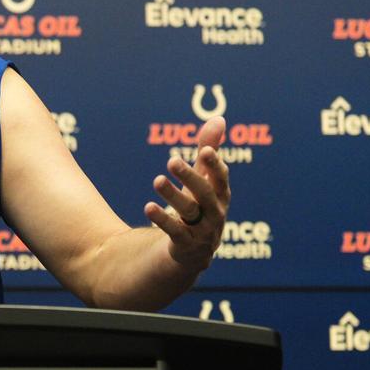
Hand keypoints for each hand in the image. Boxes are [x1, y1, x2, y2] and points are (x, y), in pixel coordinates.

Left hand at [143, 116, 230, 272]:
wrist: (194, 251)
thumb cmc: (200, 205)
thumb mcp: (204, 179)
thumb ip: (209, 149)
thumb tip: (219, 118)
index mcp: (221, 194)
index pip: (221, 178)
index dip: (215, 165)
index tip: (205, 150)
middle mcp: (216, 212)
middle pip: (205, 194)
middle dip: (190, 177)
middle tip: (172, 160)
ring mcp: (203, 231)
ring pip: (189, 212)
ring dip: (173, 196)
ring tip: (157, 180)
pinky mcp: (186, 246)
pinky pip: (176, 232)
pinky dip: (162, 220)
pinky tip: (148, 207)